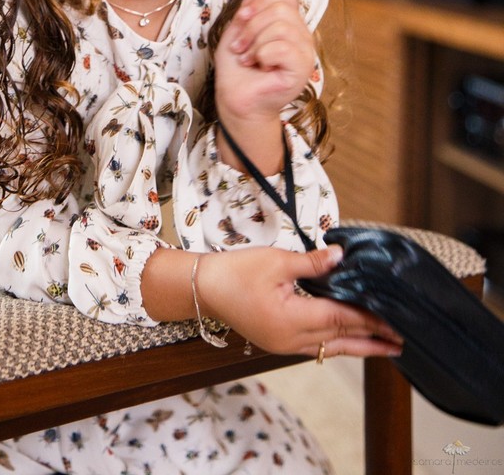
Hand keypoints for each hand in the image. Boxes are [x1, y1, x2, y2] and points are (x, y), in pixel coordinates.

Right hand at [195, 245, 401, 359]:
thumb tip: (341, 257)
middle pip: (341, 340)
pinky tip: (348, 342)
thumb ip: (312, 263)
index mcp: (291, 319)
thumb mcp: (276, 261)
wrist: (203, 289)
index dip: (370, 318)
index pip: (341, 319)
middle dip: (373, 339)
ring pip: (331, 349)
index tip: (395, 318)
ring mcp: (284, 345)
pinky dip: (337, 344)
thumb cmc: (236, 272)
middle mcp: (291, 339)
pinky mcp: (278, 342)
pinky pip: (315, 347)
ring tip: (384, 348)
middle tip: (402, 341)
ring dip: (359, 347)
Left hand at [214, 0, 316, 129]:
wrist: (235, 98)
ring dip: (254, 43)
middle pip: (280, 7)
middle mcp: (302, 34)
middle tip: (241, 46)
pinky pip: (282, 47)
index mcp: (289, 21)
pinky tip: (259, 67)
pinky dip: (262, 55)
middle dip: (251, 25)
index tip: (242, 21)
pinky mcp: (302, 69)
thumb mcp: (240, 24)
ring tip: (248, 58)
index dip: (257, 2)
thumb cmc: (237, 65)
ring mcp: (305, 52)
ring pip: (280, 26)